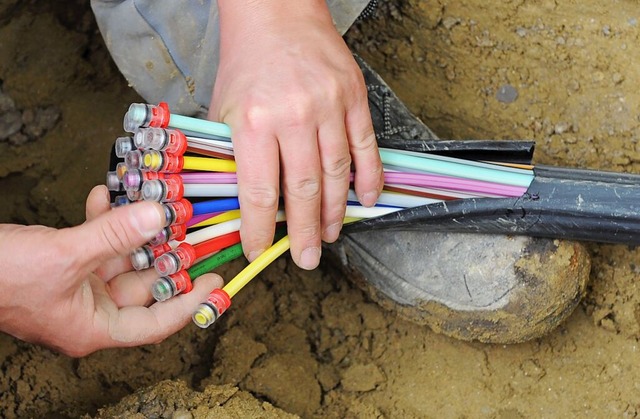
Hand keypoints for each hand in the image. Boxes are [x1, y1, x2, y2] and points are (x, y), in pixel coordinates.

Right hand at [0, 185, 222, 356]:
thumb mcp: (64, 255)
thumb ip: (115, 236)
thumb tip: (159, 216)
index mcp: (93, 327)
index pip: (156, 323)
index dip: (190, 302)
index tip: (215, 280)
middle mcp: (89, 310)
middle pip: (143, 285)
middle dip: (165, 254)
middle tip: (190, 229)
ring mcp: (76, 286)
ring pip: (121, 258)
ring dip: (134, 230)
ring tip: (153, 203)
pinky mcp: (63, 263)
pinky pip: (94, 243)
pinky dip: (102, 220)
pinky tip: (106, 195)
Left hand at [210, 0, 383, 269]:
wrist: (276, 14)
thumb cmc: (246, 64)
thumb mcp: (223, 110)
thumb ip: (234, 155)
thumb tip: (247, 204)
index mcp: (253, 121)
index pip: (259, 192)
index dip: (260, 230)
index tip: (260, 251)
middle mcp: (293, 116)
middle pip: (303, 190)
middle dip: (305, 232)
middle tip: (307, 258)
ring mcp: (329, 106)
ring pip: (337, 174)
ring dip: (336, 211)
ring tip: (331, 235)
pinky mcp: (354, 97)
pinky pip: (365, 147)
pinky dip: (369, 178)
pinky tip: (367, 200)